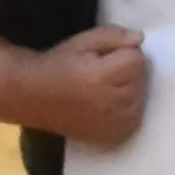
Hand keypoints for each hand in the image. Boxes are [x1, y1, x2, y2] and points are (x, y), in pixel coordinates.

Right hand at [14, 24, 148, 147]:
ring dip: (128, 91)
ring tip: (103, 89)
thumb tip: (140, 39)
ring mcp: (114, 124)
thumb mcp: (82, 41)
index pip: (137, 59)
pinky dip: (126, 110)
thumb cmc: (58, 65)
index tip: (103, 57)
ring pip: (141, 98)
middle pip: (141, 78)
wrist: (33, 97)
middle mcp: (112, 103)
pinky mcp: (114, 137)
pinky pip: (135, 118)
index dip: (122, 53)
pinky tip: (106, 106)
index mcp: (103, 77)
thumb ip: (114, 36)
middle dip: (126, 71)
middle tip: (101, 72)